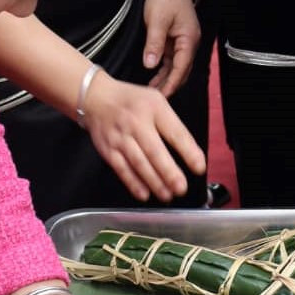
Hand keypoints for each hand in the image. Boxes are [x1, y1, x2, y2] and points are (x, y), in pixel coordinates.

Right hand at [81, 70, 205, 202]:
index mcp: (155, 108)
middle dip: (169, 172)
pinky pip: (121, 169)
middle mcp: (137, 123)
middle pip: (155, 151)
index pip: (175, 132)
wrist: (95, 98)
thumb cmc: (132, 101)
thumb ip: (171, 123)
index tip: (199, 167)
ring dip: (154, 182)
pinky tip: (144, 194)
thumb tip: (188, 151)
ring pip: (138, 163)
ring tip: (167, 195)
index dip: (189, 151)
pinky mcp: (107, 150)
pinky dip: (133, 183)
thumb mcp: (156, 101)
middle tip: (181, 188)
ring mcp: (120, 138)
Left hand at [143, 0, 199, 94]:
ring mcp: (183, 41)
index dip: (172, 83)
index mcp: (189, 39)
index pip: (181, 67)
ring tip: (153, 91)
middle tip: (155, 99)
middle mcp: (189, 43)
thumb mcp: (157, 20)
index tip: (161, 96)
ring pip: (177, 66)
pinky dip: (164, 69)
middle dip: (171, 85)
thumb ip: (154, 44)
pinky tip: (154, 76)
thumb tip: (150, 65)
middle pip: (182, 70)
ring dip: (167, 79)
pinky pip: (172, 59)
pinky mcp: (176, 39)